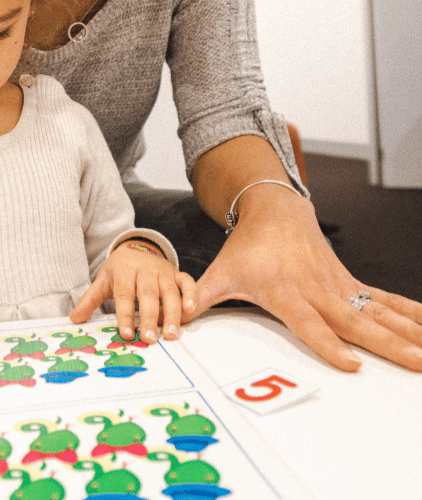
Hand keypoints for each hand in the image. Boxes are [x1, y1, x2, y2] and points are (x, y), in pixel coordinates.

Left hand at [70, 241, 197, 344]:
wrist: (137, 248)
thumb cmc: (119, 271)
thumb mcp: (103, 281)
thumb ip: (90, 300)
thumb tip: (74, 319)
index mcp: (125, 271)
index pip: (125, 295)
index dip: (126, 315)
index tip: (127, 334)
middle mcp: (146, 270)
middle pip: (148, 295)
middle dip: (150, 318)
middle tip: (150, 340)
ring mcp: (163, 271)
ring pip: (170, 292)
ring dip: (172, 314)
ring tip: (171, 335)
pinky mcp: (177, 273)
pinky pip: (187, 282)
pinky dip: (191, 294)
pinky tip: (190, 310)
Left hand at [193, 192, 421, 371]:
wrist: (274, 210)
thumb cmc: (247, 246)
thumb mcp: (221, 271)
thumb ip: (201, 296)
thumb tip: (177, 320)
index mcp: (285, 291)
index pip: (310, 323)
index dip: (329, 344)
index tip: (353, 364)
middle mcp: (316, 290)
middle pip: (354, 322)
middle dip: (387, 345)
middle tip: (416, 363)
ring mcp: (337, 286)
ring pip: (377, 312)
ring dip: (408, 332)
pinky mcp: (349, 283)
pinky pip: (384, 300)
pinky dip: (411, 313)